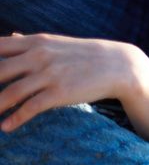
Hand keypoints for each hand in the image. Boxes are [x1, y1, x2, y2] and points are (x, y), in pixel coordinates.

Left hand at [0, 33, 148, 132]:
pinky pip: (31, 107)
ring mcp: (49, 75)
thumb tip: (10, 37)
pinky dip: (15, 119)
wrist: (120, 65)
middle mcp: (39, 56)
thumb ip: (30, 42)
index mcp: (36, 42)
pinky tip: (6, 127)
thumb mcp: (57, 42)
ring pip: (10, 92)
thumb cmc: (86, 54)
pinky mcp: (60, 93)